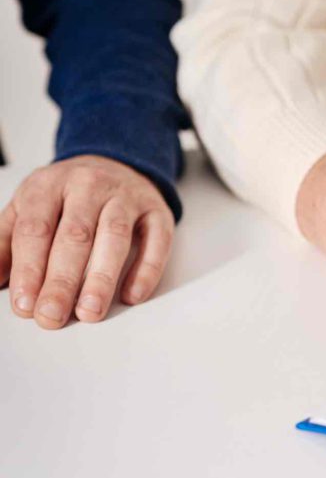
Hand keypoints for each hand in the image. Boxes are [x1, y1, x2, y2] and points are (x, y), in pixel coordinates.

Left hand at [1, 155, 173, 328]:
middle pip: (75, 236)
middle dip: (62, 280)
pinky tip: (132, 295)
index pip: (36, 229)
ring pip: (115, 236)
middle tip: (53, 315)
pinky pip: (157, 240)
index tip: (25, 302)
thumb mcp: (28, 208)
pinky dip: (147, 270)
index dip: (29, 268)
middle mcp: (88, 186)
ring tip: (90, 311)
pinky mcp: (157, 211)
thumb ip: (6, 242)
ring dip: (102, 277)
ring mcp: (126, 197)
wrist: (116, 163)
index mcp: (49, 185)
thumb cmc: (69, 195)